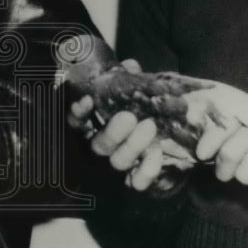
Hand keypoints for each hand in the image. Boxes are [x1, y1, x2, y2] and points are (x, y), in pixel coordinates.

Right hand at [72, 59, 167, 191]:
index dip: (78, 113)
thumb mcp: (134, 93)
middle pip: (99, 144)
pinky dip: (147, 170)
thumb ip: (129, 81)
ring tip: (150, 126)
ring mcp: (121, 163)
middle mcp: (104, 146)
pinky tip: (156, 154)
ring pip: (118, 161)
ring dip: (133, 145)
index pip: (77, 122)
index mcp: (97, 125)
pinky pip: (138, 181)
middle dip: (113, 132)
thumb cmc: (142, 111)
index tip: (88, 100)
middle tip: (129, 117)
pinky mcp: (139, 178)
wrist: (170, 141)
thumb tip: (130, 66)